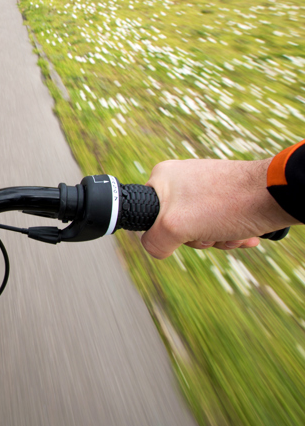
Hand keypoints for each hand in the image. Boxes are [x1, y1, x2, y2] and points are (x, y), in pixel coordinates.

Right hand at [141, 158, 297, 258]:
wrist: (276, 195)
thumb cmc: (225, 204)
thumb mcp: (175, 226)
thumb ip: (154, 241)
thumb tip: (156, 248)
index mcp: (162, 177)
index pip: (149, 216)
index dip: (166, 232)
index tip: (184, 232)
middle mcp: (182, 178)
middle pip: (177, 225)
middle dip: (199, 238)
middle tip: (211, 234)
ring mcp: (205, 186)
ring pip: (201, 227)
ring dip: (218, 239)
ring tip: (233, 234)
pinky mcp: (227, 194)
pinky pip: (219, 221)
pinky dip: (230, 233)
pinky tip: (243, 234)